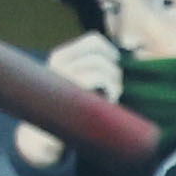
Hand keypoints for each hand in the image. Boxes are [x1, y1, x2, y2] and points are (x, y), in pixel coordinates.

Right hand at [22, 28, 114, 169]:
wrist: (46, 135)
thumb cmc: (71, 109)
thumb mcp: (78, 83)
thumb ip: (94, 69)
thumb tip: (129, 53)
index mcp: (62, 56)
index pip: (94, 40)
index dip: (112, 52)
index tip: (115, 68)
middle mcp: (60, 61)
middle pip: (101, 53)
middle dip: (114, 71)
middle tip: (113, 89)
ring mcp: (63, 74)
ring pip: (101, 65)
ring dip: (114, 82)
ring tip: (110, 97)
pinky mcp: (70, 89)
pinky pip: (97, 77)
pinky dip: (111, 88)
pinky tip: (109, 100)